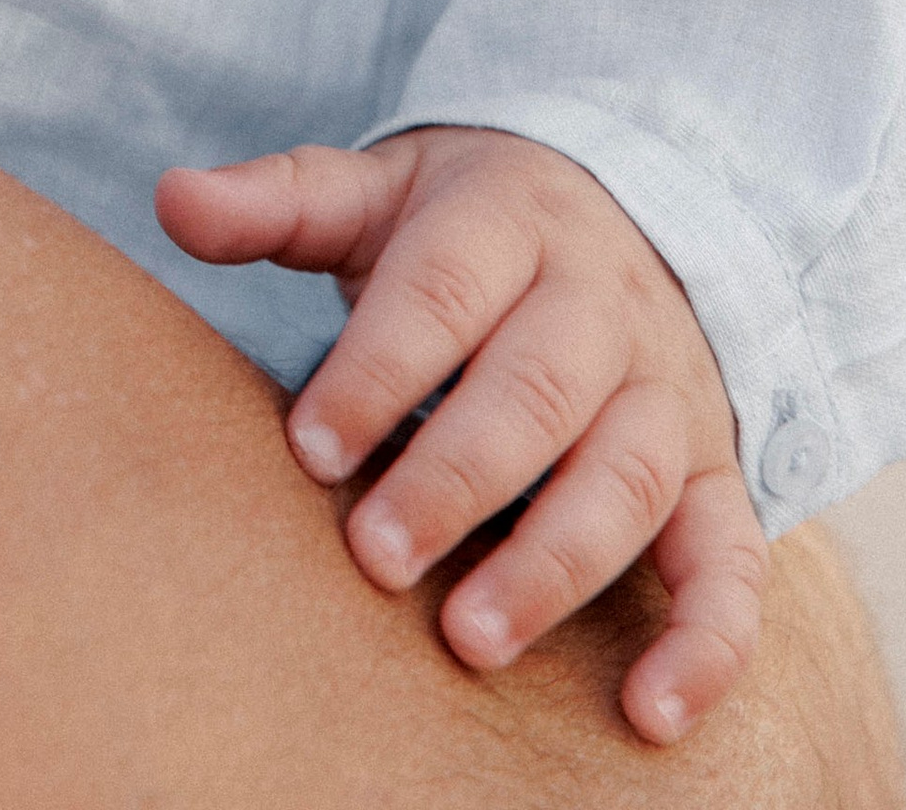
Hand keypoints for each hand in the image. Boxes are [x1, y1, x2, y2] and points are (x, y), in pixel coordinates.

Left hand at [157, 126, 765, 747]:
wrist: (624, 210)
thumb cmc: (466, 227)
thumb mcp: (378, 191)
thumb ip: (280, 201)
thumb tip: (172, 199)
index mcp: (508, 223)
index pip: (445, 291)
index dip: (379, 369)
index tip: (308, 446)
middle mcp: (600, 304)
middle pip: (536, 390)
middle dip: (455, 477)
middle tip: (375, 555)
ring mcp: (667, 391)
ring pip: (626, 476)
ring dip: (553, 562)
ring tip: (469, 639)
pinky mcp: (713, 473)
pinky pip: (732, 559)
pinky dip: (708, 639)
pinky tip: (651, 714)